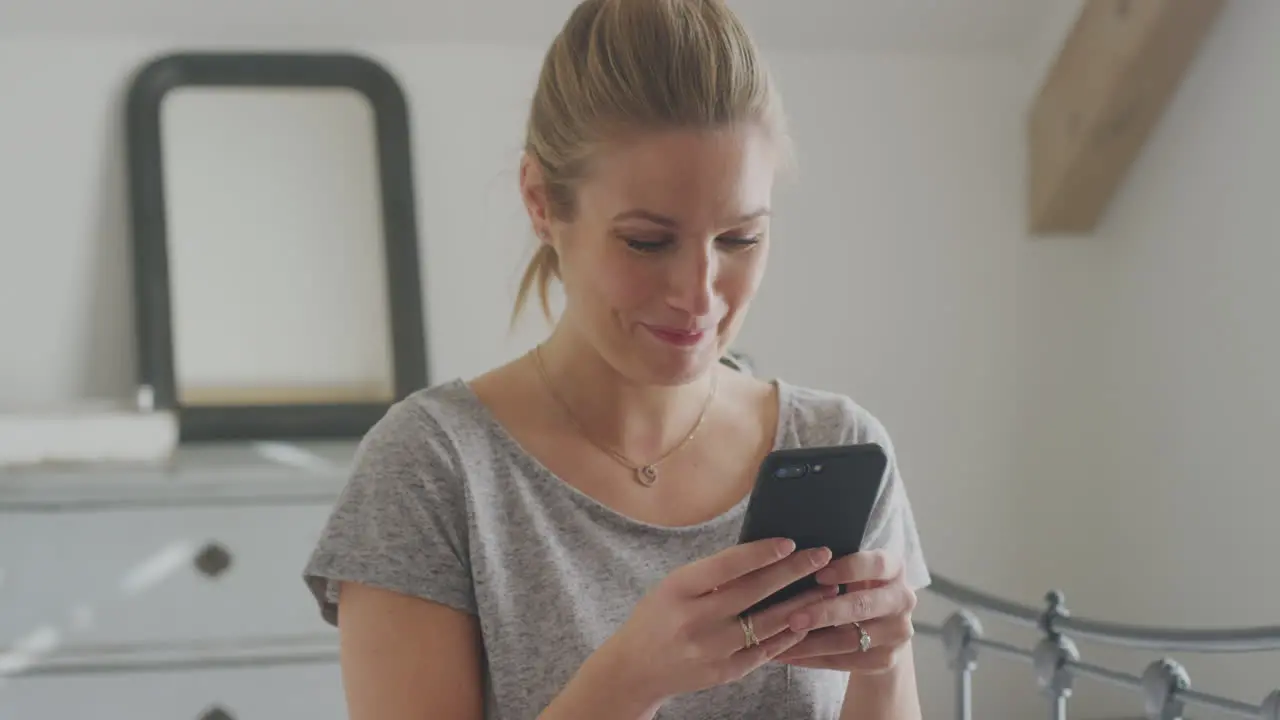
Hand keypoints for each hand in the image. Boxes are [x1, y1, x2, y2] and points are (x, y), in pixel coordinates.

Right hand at [584, 539, 837, 709]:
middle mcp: (695, 620)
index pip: (727, 565)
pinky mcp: (724, 672)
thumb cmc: (656, 618)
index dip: (762, 552)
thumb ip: (711, 575)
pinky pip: (765, 651)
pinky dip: (788, 635)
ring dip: (802, 604)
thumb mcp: (673, 587)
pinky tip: (806, 620)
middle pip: (754, 591)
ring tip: (827, 589)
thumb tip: (761, 555)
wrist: (635, 669)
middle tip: (823, 556)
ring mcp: (711, 649)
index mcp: (679, 589)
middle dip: (794, 571)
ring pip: (768, 623)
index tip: (791, 542)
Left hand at [773, 549, 916, 674]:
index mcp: (894, 568)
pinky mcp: (886, 659)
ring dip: (812, 643)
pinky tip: (789, 655)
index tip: (817, 574)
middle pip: (862, 606)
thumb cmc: (858, 586)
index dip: (848, 569)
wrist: (884, 627)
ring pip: (851, 640)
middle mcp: (902, 599)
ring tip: (782, 641)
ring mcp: (897, 633)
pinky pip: (845, 661)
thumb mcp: (856, 570)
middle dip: (824, 613)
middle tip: (792, 619)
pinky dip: (814, 658)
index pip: (876, 564)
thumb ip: (834, 564)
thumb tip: (791, 561)